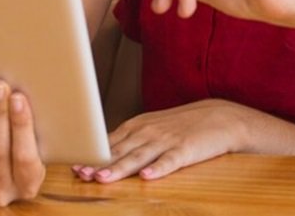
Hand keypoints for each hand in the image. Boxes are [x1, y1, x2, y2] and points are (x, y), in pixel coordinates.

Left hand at [74, 99, 249, 181]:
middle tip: (81, 174)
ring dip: (120, 168)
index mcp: (138, 126)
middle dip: (99, 163)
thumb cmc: (182, 125)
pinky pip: (170, 161)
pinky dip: (158, 169)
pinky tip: (147, 177)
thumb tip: (101, 155)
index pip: (110, 142)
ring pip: (139, 157)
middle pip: (120, 151)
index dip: (92, 156)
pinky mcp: (186, 150)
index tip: (74, 165)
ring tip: (103, 178)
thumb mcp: (152, 127)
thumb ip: (129, 140)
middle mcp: (149, 132)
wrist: (221, 117)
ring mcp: (167, 141)